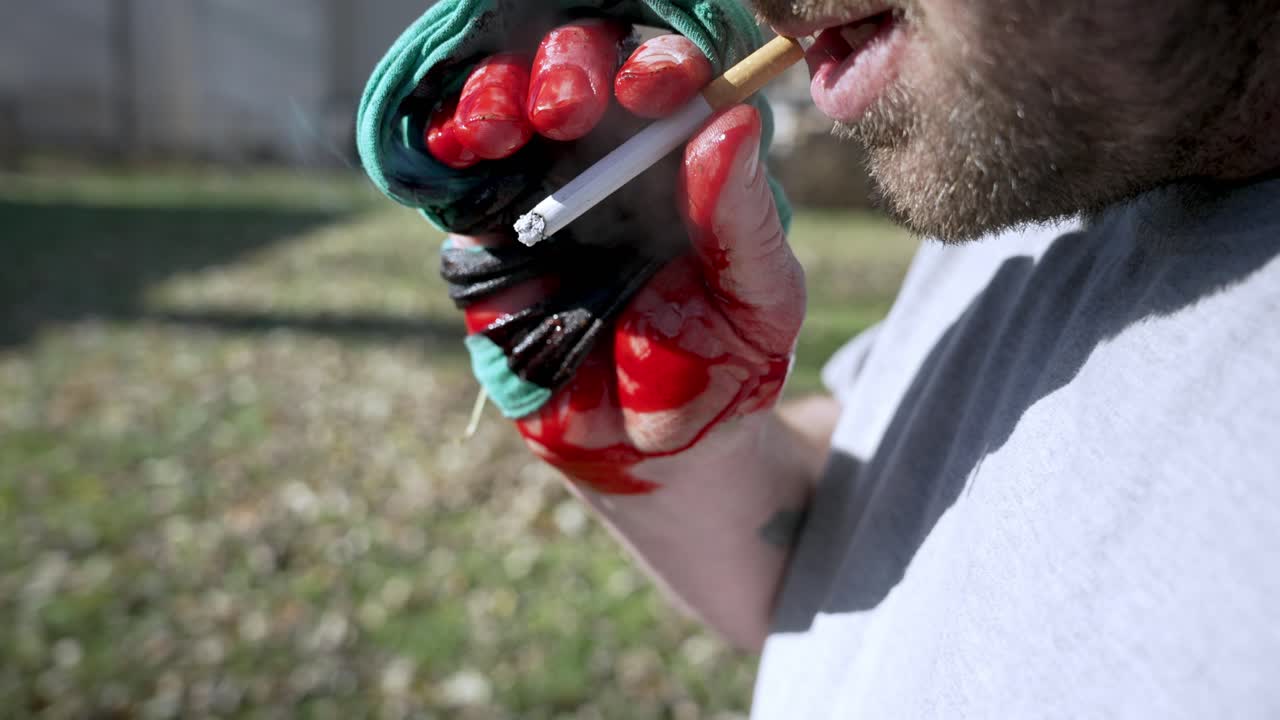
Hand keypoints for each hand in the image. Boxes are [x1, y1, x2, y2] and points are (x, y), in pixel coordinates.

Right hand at [439, 21, 806, 494]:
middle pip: (578, 67)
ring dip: (493, 96)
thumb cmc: (720, 364)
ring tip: (498, 128)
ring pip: (504, 104)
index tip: (652, 89)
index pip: (669, 77)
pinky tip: (455, 149)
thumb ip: (743, 220)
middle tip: (565, 109)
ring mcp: (539, 188)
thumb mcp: (759, 300)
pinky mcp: (484, 238)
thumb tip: (731, 121)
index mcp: (684, 155)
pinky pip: (455, 182)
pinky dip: (444, 149)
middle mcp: (609, 154)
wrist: (652, 451)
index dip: (657, 64)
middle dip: (566, 67)